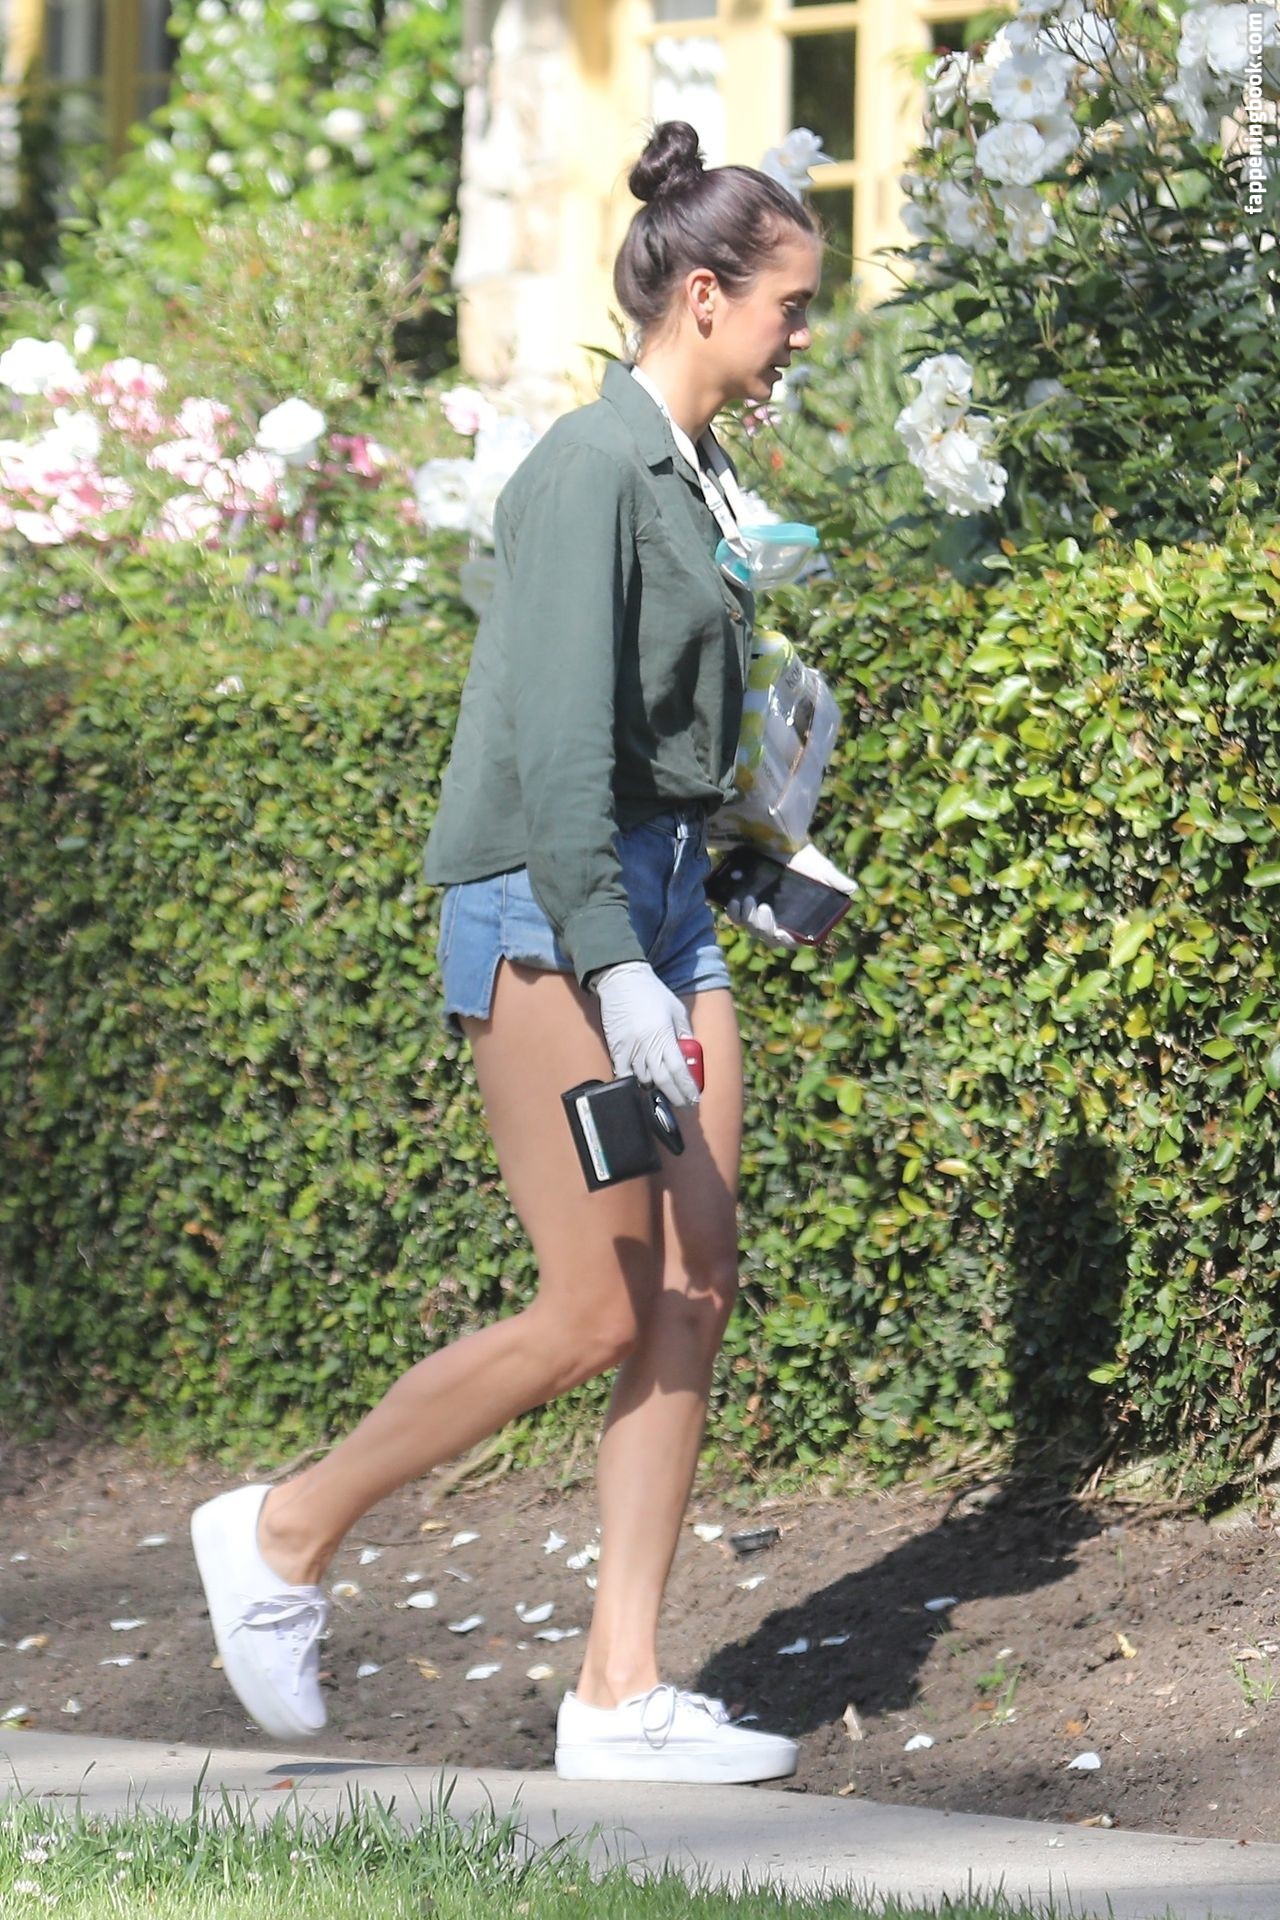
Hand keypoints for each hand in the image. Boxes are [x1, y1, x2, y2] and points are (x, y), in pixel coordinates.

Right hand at [592, 961, 699, 1107]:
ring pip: (642, 1079)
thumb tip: (689, 1053)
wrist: (621, 980)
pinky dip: (634, 1080)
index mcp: (664, 1035)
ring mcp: (629, 1049)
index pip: (678, 1070)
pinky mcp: (615, 1049)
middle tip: (683, 1102)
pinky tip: (642, 1082)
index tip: (694, 1098)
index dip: (686, 1088)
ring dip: (655, 1088)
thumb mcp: (677, 1010)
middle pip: (662, 1081)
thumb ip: (684, 1033)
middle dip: (674, 1095)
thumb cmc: (653, 993)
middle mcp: (646, 1046)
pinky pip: (623, 1073)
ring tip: (665, 1090)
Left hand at [724, 841, 856, 949]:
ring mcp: (759, 913)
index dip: (787, 942)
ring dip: (748, 919)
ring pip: (751, 929)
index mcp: (798, 919)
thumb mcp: (821, 867)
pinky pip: (736, 918)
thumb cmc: (802, 857)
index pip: (792, 941)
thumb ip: (834, 879)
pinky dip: (734, 913)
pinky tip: (734, 901)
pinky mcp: (744, 904)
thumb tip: (852, 889)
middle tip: (765, 907)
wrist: (778, 839)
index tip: (783, 933)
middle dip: (764, 928)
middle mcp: (778, 920)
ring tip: (748, 899)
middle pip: (769, 938)